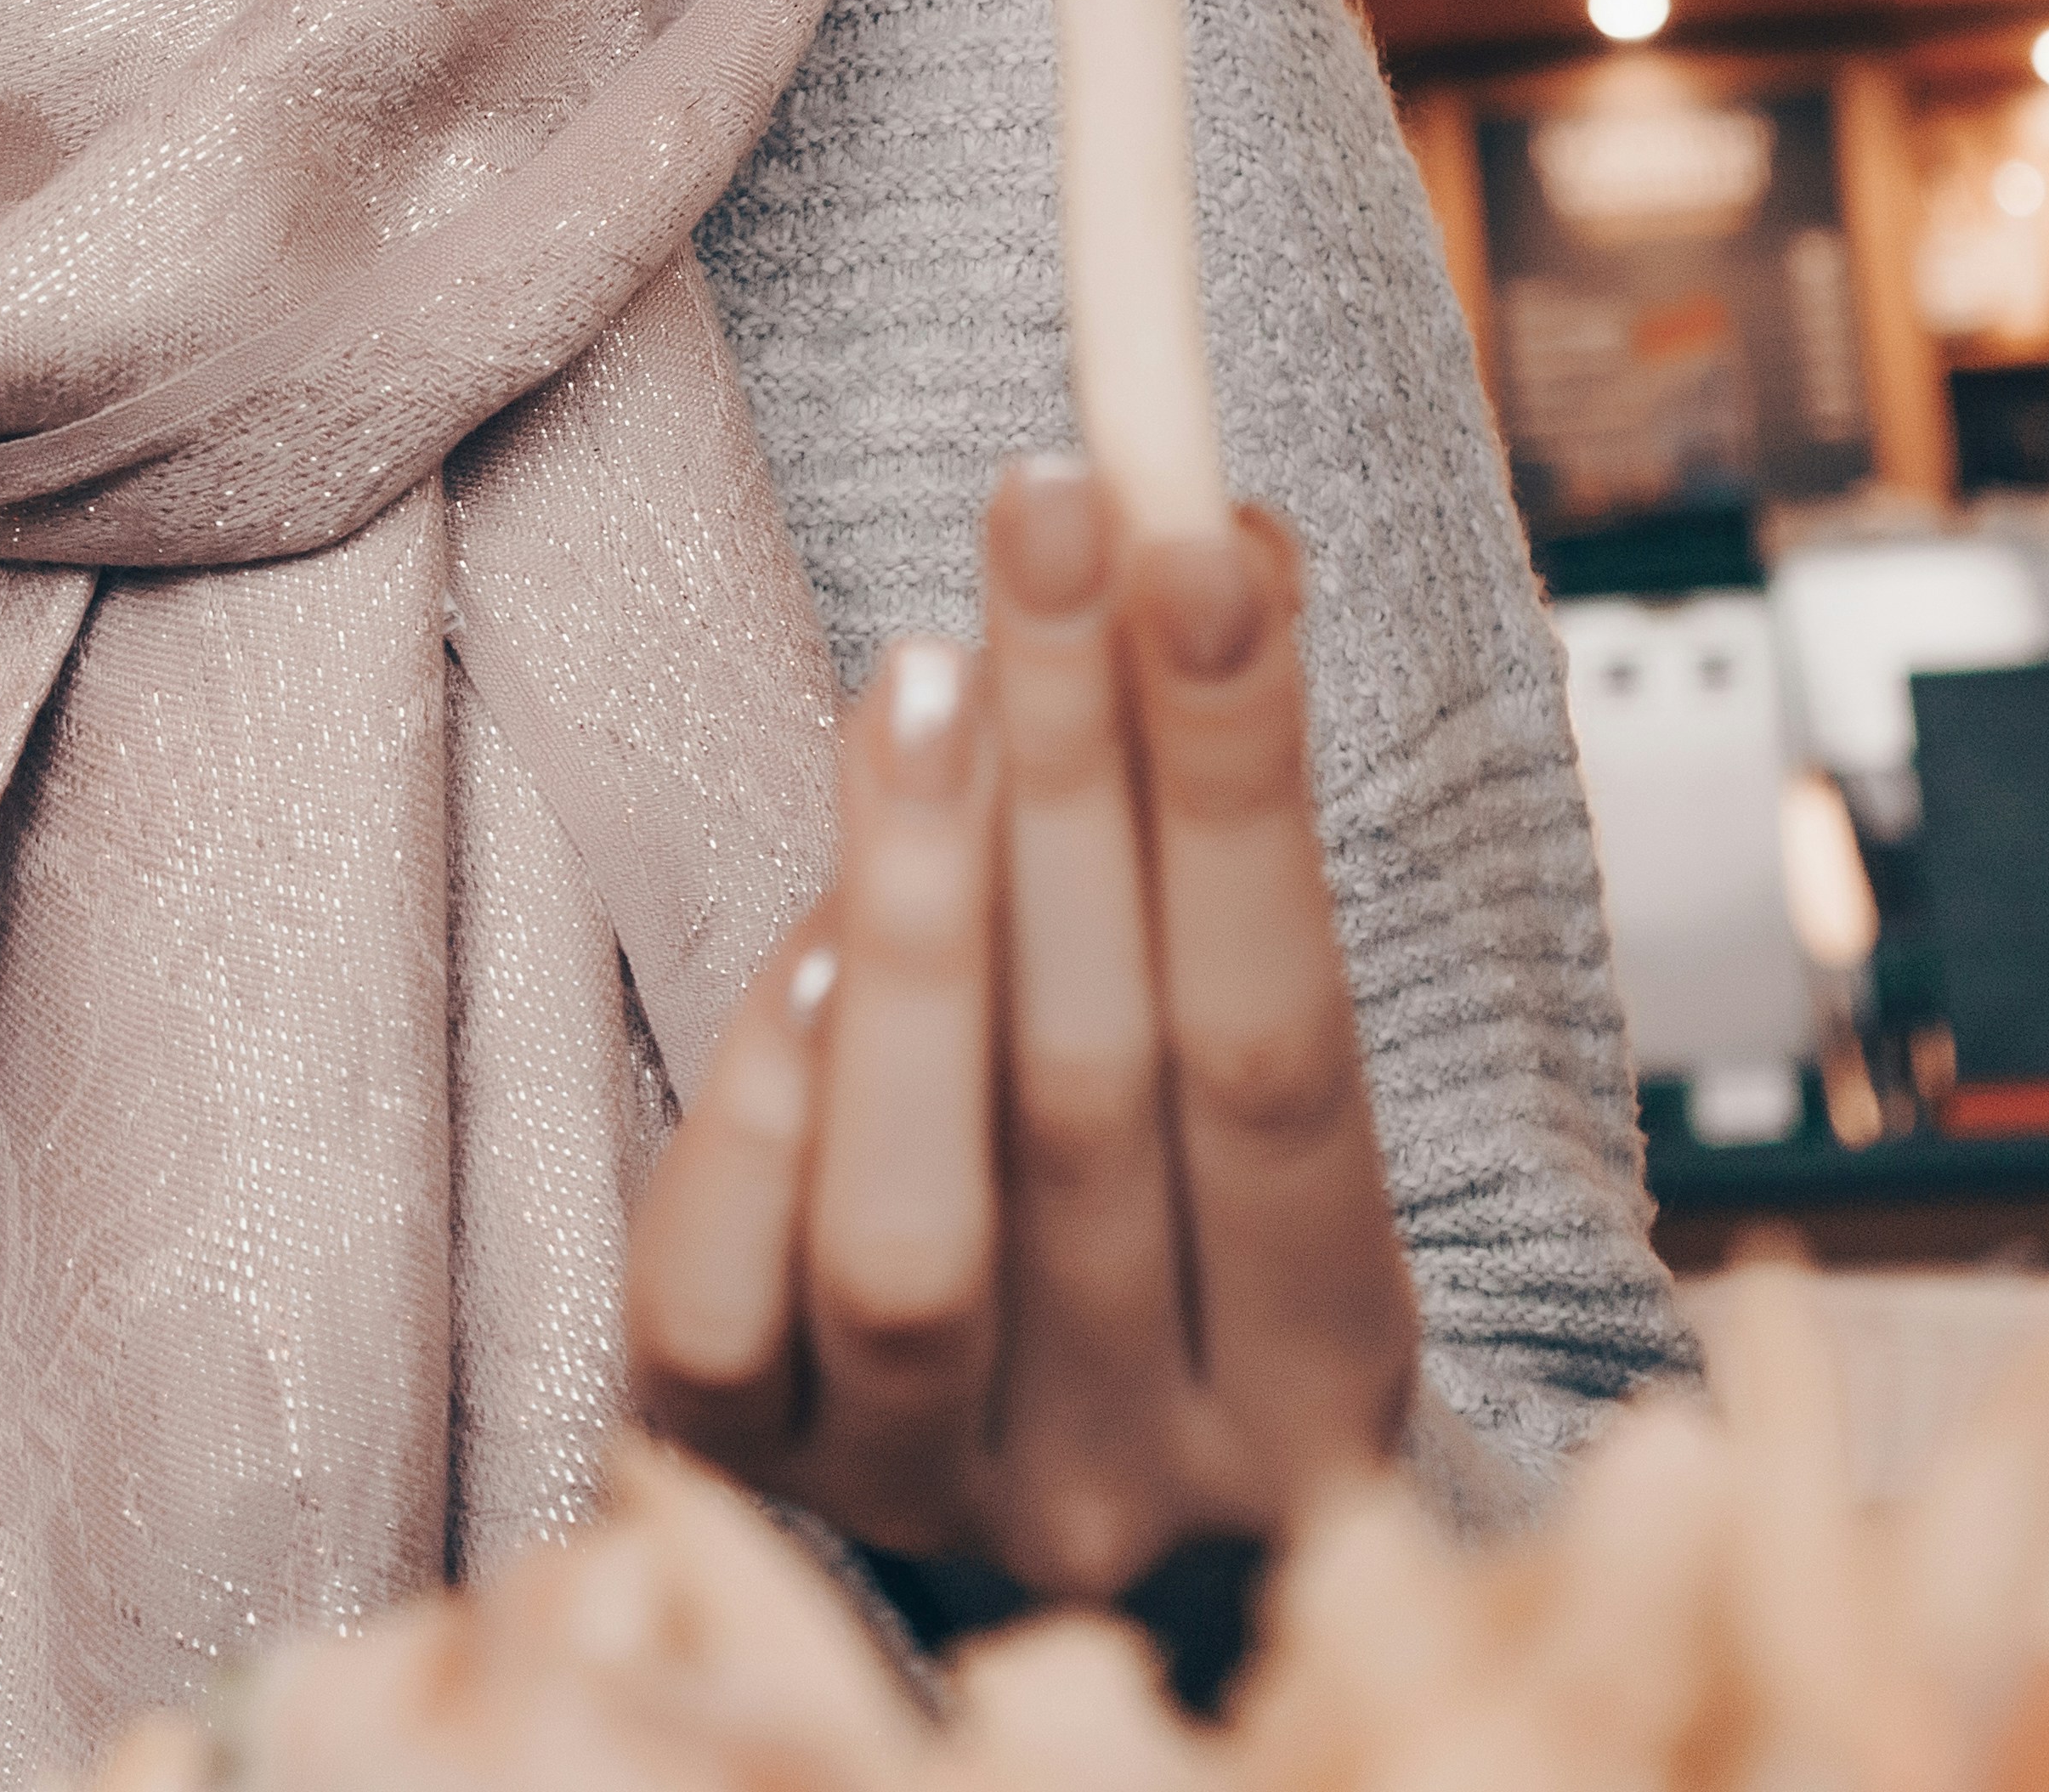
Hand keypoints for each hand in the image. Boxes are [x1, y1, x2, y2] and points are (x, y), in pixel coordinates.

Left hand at [625, 461, 1419, 1597]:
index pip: (1288, 1049)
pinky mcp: (746, 1490)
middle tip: (1046, 510)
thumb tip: (1200, 528)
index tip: (1199, 545)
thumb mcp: (1226, 1074)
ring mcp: (938, 1501)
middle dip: (1073, 770)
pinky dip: (759, 1122)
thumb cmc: (1146, 1238)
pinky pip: (724, 1313)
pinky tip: (795, 943)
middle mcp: (1146, 1476)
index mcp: (1325, 1373)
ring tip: (920, 680)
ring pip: (915, 1224)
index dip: (1242, 789)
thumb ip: (1215, 839)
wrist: (1037, 1537)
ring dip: (915, 917)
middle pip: (1102, 1096)